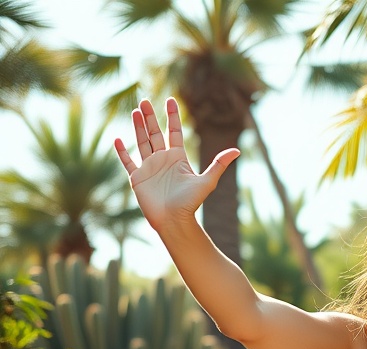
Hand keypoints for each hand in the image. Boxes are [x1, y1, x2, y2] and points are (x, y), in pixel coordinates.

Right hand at [113, 98, 239, 231]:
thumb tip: (238, 150)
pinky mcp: (137, 178)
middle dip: (150, 117)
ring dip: (138, 127)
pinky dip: (122, 151)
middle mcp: (162, 160)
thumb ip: (220, 164)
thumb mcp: (208, 181)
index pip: (173, 132)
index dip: (172, 116)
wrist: (175, 220)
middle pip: (155, 133)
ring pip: (142, 142)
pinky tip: (117, 139)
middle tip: (145, 100)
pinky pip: (128, 162)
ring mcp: (149, 168)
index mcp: (178, 158)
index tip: (170, 100)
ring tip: (136, 111)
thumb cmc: (191, 202)